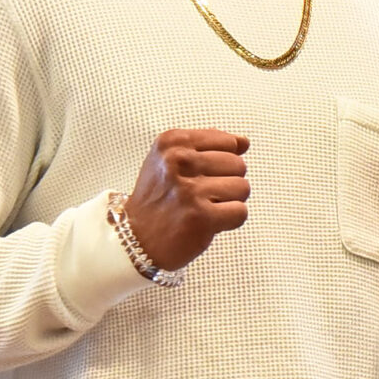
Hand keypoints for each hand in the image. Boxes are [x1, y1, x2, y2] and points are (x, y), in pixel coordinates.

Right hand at [124, 129, 250, 269]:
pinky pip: (240, 212)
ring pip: (242, 188)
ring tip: (205, 207)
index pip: (228, 142)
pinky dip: (230, 220)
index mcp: (173, 142)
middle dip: (227, 182)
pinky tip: (210, 221)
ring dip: (229, 201)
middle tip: (202, 195)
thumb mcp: (171, 159)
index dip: (222, 162)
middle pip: (238, 165)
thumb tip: (244, 141)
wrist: (134, 237)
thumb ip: (209, 145)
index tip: (201, 175)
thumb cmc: (158, 197)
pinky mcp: (200, 216)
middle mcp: (178, 161)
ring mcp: (189, 189)